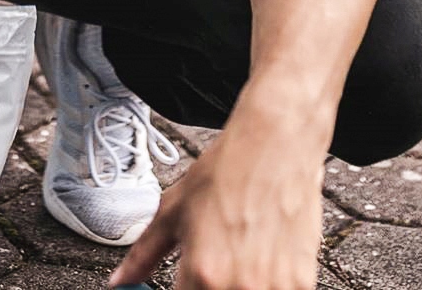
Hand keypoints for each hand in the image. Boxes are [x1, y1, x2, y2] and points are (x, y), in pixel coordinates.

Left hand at [109, 96, 325, 289]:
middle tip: (211, 269)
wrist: (276, 146)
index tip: (183, 285)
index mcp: (202, 273)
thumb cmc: (225, 171)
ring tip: (238, 257)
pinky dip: (265, 283)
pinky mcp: (302, 284)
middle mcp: (239, 288)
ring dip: (237, 287)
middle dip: (206, 289)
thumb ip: (143, 254)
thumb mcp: (173, 209)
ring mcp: (274, 288)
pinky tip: (260, 257)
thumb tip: (119, 281)